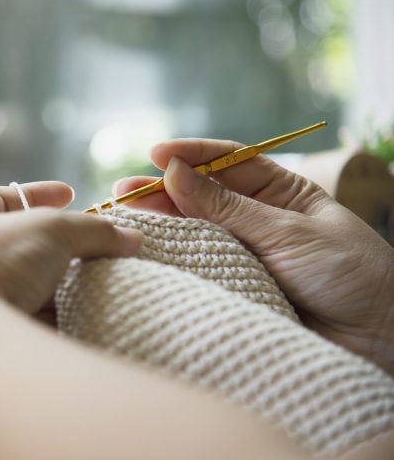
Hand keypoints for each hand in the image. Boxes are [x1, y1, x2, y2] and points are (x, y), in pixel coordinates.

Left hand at [0, 181, 141, 313]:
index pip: (3, 196)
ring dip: (55, 286)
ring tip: (91, 284)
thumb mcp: (54, 230)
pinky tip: (75, 317)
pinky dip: (49, 317)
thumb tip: (131, 239)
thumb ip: (94, 230)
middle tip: (91, 247)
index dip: (39, 194)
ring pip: (21, 284)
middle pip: (17, 243)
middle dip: (56, 247)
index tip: (71, 195)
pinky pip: (21, 319)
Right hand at [114, 139, 393, 374]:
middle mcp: (256, 219)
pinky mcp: (234, 285)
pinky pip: (197, 265)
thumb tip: (174, 172)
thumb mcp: (287, 231)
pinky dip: (171, 256)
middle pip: (201, 196)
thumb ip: (228, 206)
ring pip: (194, 230)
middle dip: (162, 190)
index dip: (191, 154)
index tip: (156, 153)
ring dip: (160, 222)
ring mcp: (243, 252)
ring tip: (125, 215)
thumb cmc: (348, 273)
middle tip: (123, 191)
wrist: (376, 338)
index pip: (228, 162)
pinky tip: (145, 248)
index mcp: (279, 193)